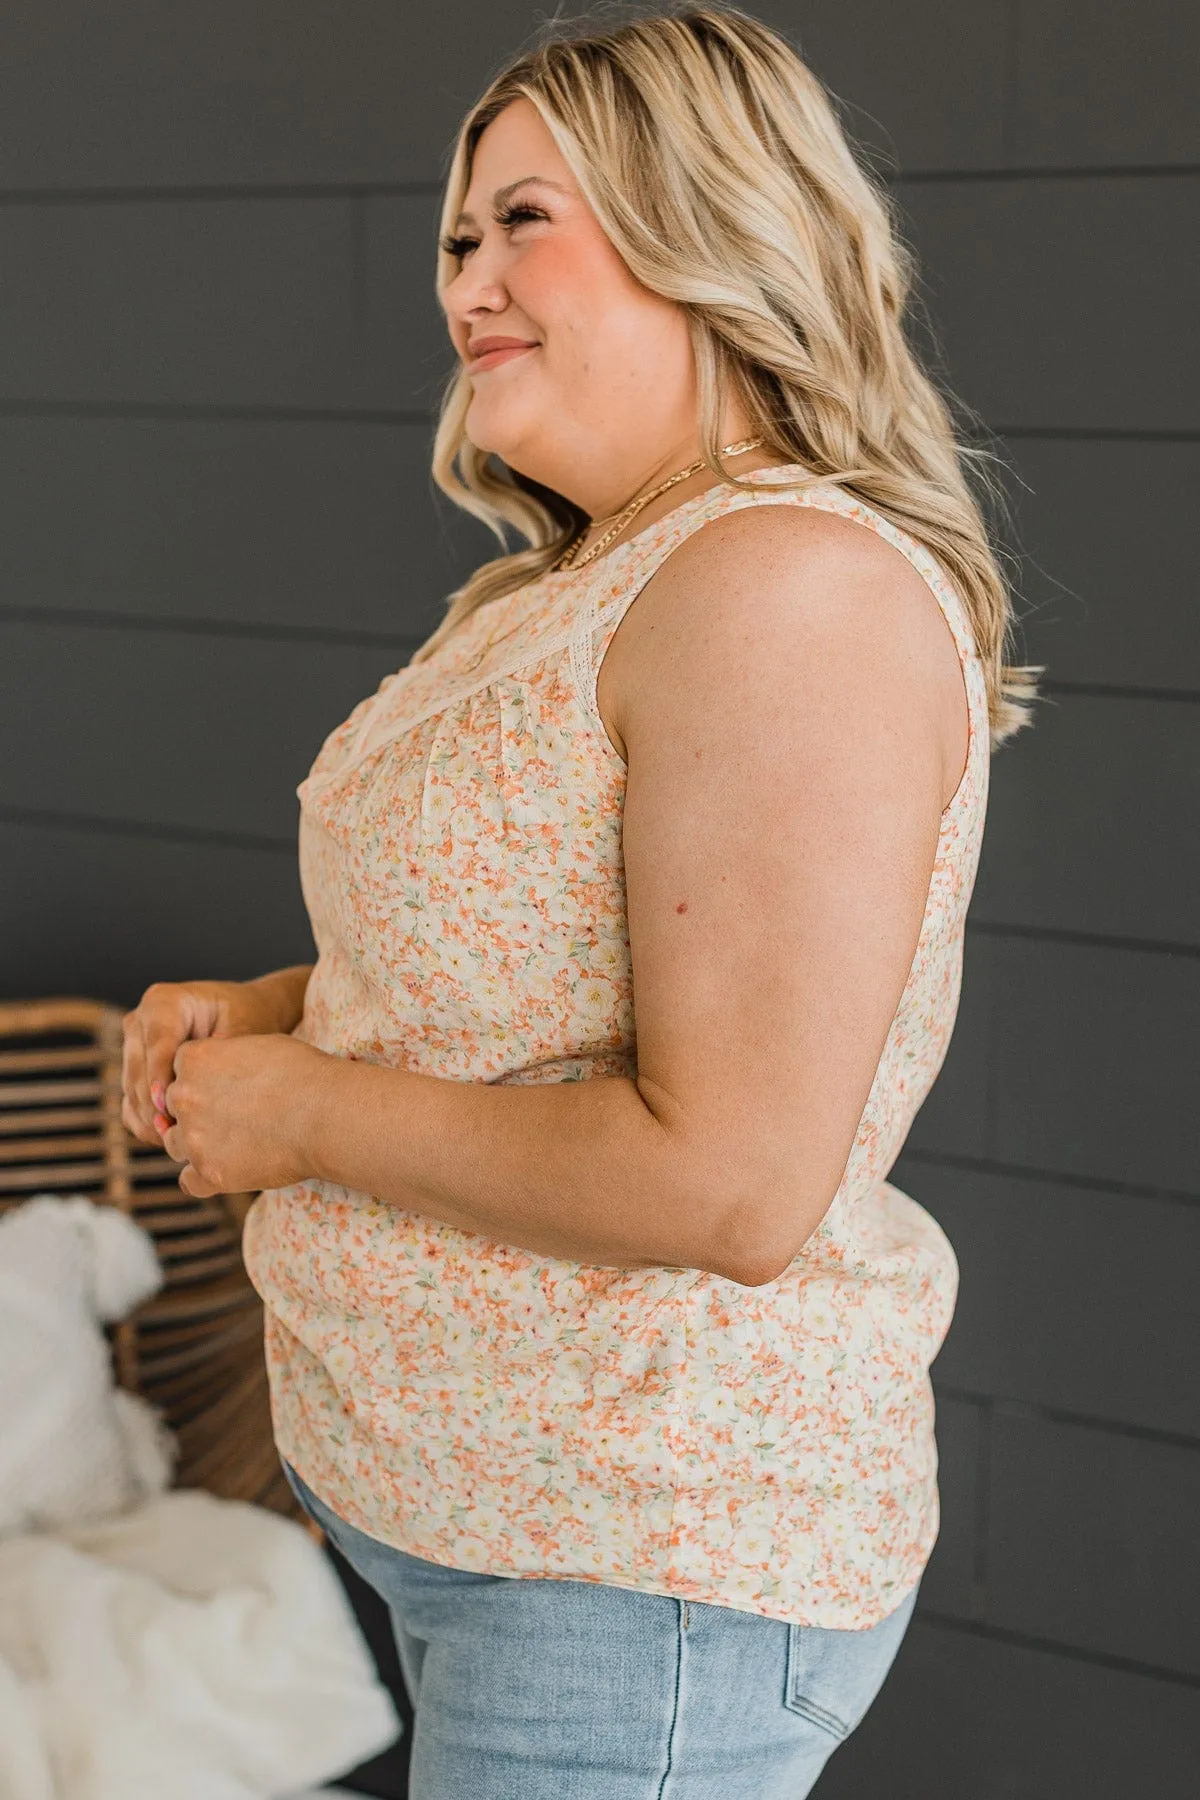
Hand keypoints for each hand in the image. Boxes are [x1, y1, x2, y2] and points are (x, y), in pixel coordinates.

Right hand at [121, 978, 298, 1146]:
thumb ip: (225, 1053)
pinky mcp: (134, 1072)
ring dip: (150, 1119)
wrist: (245, 1017)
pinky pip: (130, 1103)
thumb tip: (204, 1084)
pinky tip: (167, 1141)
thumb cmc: (249, 1018)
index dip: (160, 1076)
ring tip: (177, 1143)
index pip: (157, 1043)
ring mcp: (133, 1047)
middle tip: (175, 1136)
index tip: (167, 1106)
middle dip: (154, 1105)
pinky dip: (145, 1124)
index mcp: (163, 1001)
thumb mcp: (244, 1028)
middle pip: (137, 1070)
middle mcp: (140, 1021)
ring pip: (131, 1090)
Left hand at [159, 1033, 334, 1198]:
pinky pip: (188, 1181)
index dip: (204, 1078)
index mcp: (195, 1060)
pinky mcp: (209, 1173)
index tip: (227, 1086)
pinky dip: (202, 1178)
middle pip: (173, 1107)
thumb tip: (224, 1065)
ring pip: (175, 1144)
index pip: (180, 1068)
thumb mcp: (261, 1046)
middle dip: (196, 1111)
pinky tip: (226, 1170)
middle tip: (233, 1115)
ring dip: (197, 1144)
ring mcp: (194, 1138)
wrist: (326, 1114)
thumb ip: (228, 1055)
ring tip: (233, 1143)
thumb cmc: (304, 1074)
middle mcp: (185, 1097)